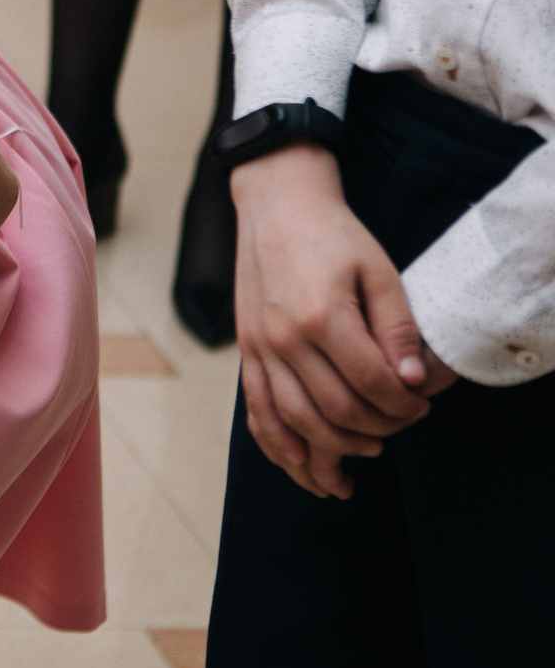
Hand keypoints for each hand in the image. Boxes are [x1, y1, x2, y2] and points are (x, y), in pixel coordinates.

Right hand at [231, 144, 454, 498]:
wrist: (276, 206)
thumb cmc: (332, 235)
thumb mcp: (379, 271)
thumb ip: (397, 328)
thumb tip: (412, 380)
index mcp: (322, 316)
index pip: (371, 383)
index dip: (404, 406)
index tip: (422, 407)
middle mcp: (284, 338)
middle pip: (334, 409)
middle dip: (376, 428)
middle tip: (401, 426)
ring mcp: (259, 347)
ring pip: (293, 421)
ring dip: (329, 449)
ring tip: (360, 455)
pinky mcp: (246, 350)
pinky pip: (257, 410)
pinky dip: (277, 443)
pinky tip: (301, 462)